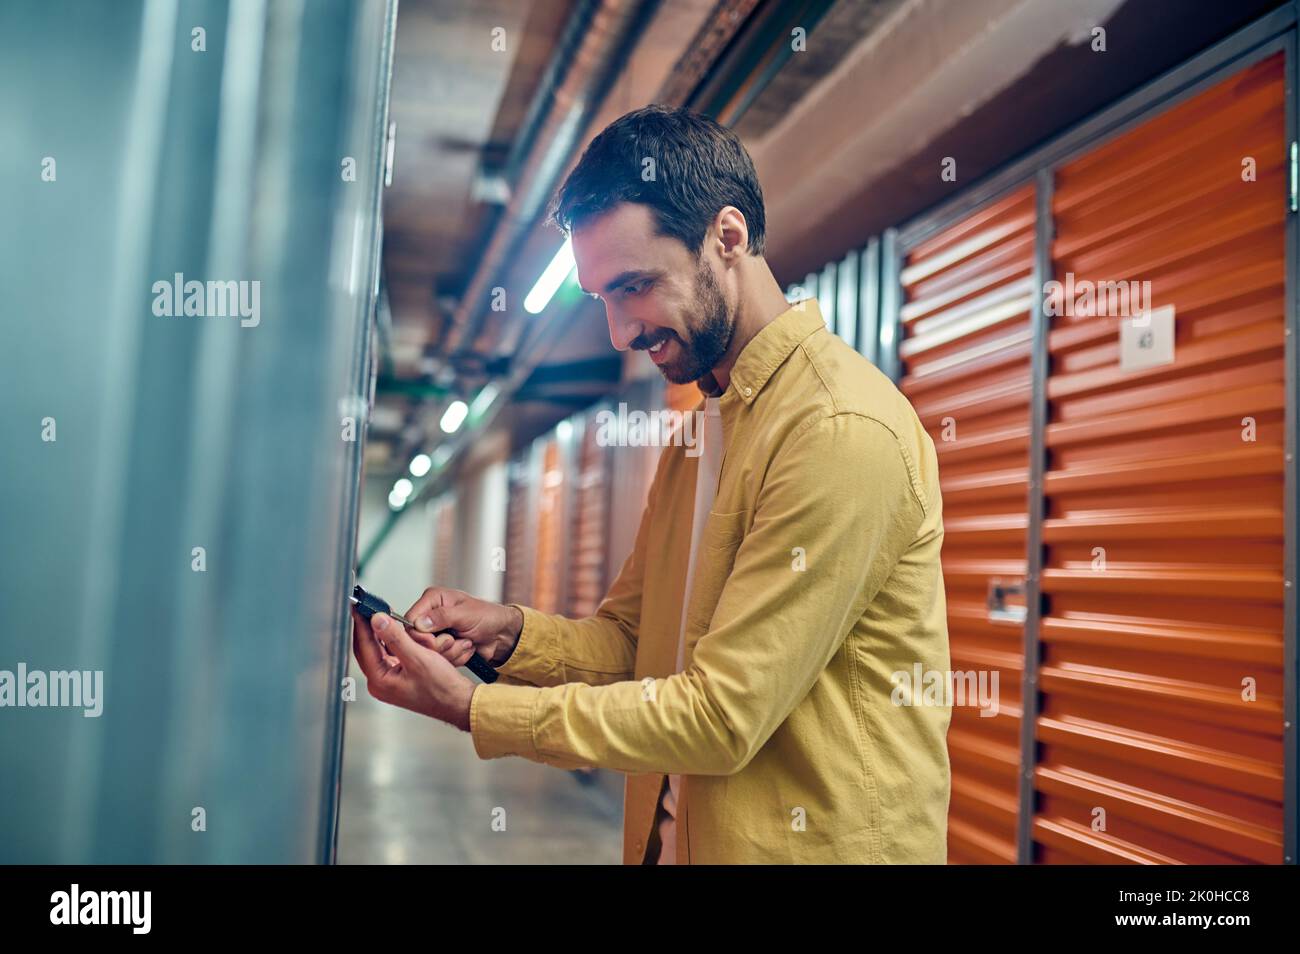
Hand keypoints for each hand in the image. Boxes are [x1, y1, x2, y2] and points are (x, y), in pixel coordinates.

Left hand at [351, 607, 475, 730]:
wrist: (458, 702)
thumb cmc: (442, 687)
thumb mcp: (418, 657)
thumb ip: (395, 638)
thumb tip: (377, 620)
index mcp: (380, 681)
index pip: (363, 646)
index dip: (361, 623)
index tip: (360, 606)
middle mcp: (380, 683)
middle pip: (366, 648)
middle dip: (367, 627)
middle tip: (367, 607)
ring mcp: (388, 682)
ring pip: (376, 650)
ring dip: (378, 632)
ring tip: (379, 614)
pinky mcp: (397, 678)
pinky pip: (387, 655)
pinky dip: (389, 641)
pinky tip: (394, 630)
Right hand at [402, 587, 523, 668]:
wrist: (502, 635)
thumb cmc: (488, 617)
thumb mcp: (465, 614)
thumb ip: (442, 617)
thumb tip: (419, 623)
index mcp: (433, 600)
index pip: (410, 619)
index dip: (418, 634)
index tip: (432, 640)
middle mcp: (431, 616)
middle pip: (417, 640)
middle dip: (438, 645)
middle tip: (455, 639)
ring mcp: (436, 634)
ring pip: (428, 653)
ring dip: (450, 651)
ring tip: (465, 642)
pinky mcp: (442, 648)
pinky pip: (440, 661)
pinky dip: (455, 658)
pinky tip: (466, 649)